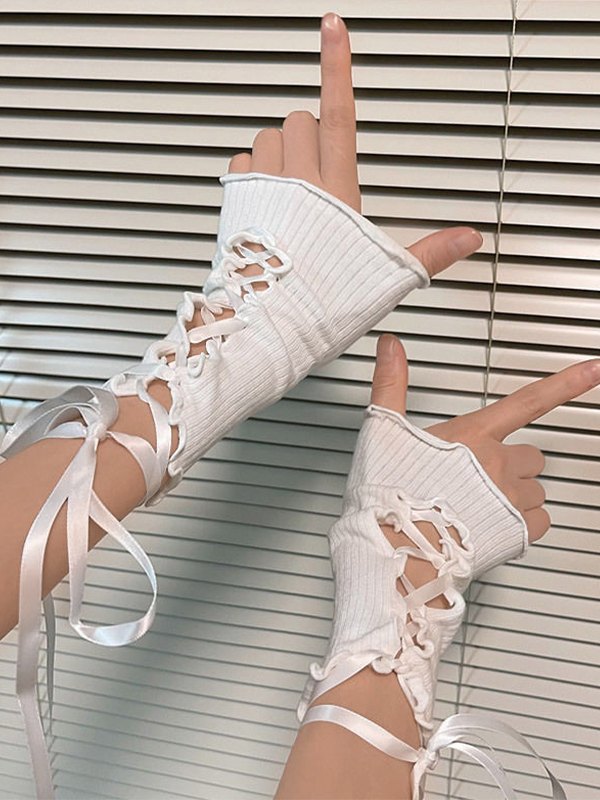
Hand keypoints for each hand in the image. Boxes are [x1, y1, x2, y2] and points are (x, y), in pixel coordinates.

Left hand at [226, 12, 482, 278]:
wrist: (269, 326)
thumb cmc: (322, 304)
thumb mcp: (385, 277)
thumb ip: (429, 251)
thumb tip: (468, 238)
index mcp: (338, 192)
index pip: (339, 113)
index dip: (337, 65)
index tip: (332, 28)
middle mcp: (297, 181)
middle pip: (300, 119)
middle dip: (309, 135)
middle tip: (317, 173)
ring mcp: (263, 189)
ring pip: (268, 137)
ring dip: (278, 153)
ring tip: (289, 191)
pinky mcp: (236, 202)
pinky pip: (240, 164)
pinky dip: (250, 175)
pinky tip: (262, 202)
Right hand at [371, 334, 599, 542]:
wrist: (397, 546)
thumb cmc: (391, 492)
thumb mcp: (385, 429)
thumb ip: (391, 383)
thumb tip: (391, 346)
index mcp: (472, 436)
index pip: (527, 401)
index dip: (565, 384)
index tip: (593, 370)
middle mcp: (498, 464)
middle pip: (532, 456)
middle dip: (515, 463)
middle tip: (482, 474)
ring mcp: (509, 499)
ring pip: (535, 491)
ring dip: (517, 494)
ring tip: (481, 504)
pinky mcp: (515, 532)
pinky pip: (539, 522)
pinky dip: (523, 524)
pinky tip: (494, 525)